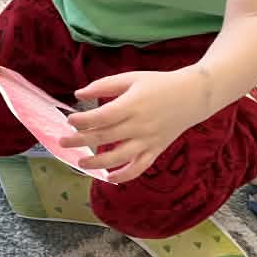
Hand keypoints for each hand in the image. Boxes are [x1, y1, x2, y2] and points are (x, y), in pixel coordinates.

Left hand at [62, 67, 214, 180]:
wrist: (193, 96)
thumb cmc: (158, 84)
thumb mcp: (131, 78)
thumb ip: (104, 85)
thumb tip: (78, 94)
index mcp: (133, 105)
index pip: (103, 117)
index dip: (83, 120)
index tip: (69, 120)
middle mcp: (140, 125)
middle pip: (106, 137)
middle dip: (81, 141)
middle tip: (63, 142)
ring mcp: (149, 140)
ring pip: (120, 157)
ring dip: (98, 162)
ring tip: (81, 162)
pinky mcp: (156, 150)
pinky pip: (140, 167)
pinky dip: (125, 175)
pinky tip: (110, 178)